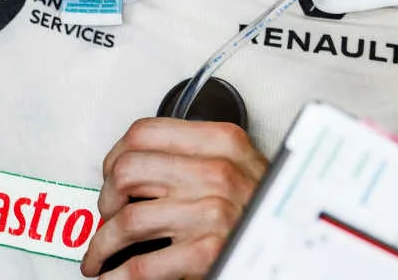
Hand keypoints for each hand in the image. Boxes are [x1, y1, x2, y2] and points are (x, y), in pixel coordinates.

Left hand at [82, 118, 267, 279]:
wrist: (295, 248)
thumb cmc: (261, 208)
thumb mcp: (239, 165)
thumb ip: (195, 154)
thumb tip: (135, 162)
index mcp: (222, 142)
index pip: (144, 132)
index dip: (115, 155)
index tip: (110, 173)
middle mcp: (217, 173)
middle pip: (128, 171)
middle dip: (106, 198)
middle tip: (107, 212)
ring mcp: (213, 213)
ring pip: (128, 219)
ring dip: (104, 242)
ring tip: (101, 252)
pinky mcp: (208, 253)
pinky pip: (142, 266)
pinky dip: (118, 275)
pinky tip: (113, 276)